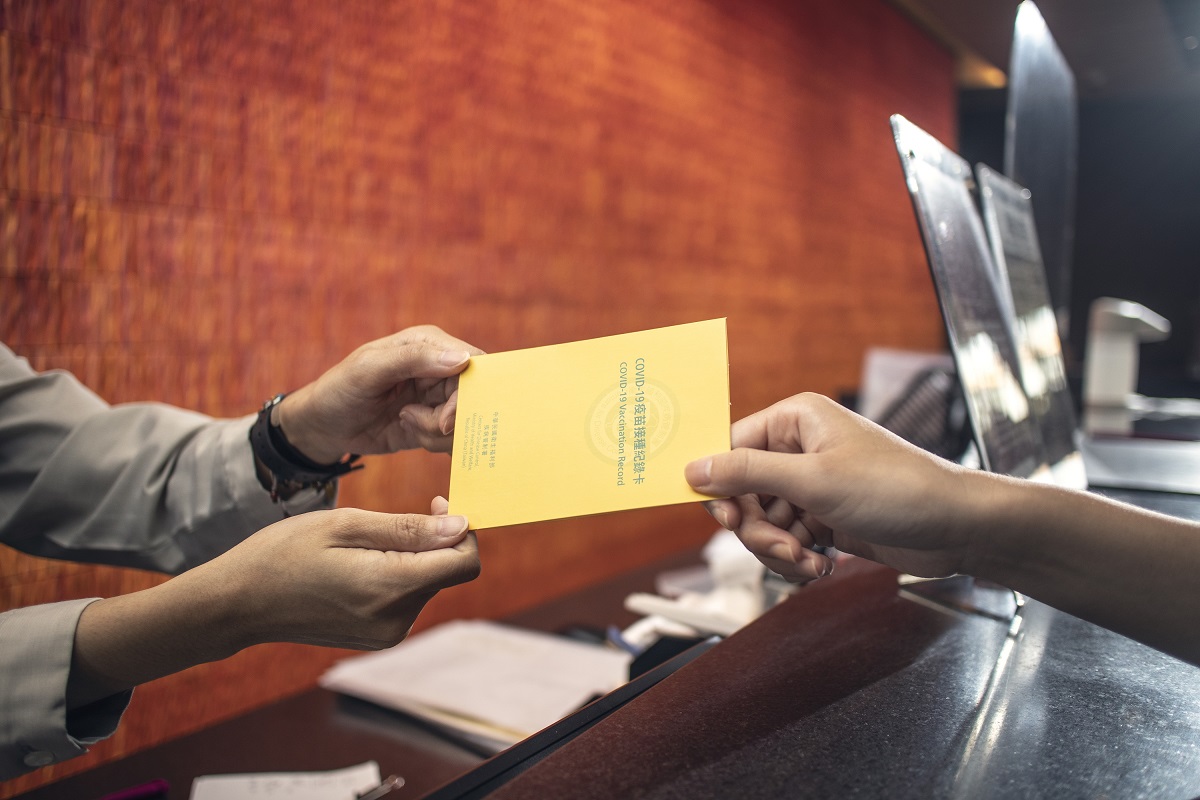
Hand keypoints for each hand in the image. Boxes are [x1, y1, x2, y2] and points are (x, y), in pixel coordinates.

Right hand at [205, 507, 480, 649]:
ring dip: (412, 558)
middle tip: (393, 517)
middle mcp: (397, 618)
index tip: (437, 505)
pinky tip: (359, 566)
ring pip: (427, 584)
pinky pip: (407, 599)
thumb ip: (409, 528)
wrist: (239, 603)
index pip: (464, 562)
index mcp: (392, 587)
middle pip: (447, 572)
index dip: (462, 530)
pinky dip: (397, 576)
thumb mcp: (346, 525)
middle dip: (434, 540)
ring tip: (363, 545)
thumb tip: (463, 527)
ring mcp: (388, 633)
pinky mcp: (378, 638)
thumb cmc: (285, 552)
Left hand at [276, 326, 484, 463]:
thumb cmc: (340, 389)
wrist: (323, 427)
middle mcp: (439, 368)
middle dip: (450, 418)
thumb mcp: (370, 370)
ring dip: (438, 431)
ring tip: (407, 423)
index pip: (473, 363)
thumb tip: (463, 360)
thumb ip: (414, 359)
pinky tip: (410, 432)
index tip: (445, 419)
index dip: (467, 393)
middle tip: (420, 425)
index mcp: (429, 344)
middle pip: (474, 397)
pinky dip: (436, 442)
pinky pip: (453, 437)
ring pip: (465, 420)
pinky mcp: (434, 422)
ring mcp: (438, 396)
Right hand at [684, 393, 976, 582]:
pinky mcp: (824, 517)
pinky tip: (820, 565)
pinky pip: (785, 539)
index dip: (721, 487)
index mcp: (795, 420)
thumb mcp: (812, 481)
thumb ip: (746, 473)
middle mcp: (800, 448)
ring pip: (761, 522)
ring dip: (777, 549)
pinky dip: (795, 558)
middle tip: (782, 548)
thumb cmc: (896, 489)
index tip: (725, 519)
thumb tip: (692, 469)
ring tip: (808, 561)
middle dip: (756, 529)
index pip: (731, 448)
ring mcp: (812, 485)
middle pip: (742, 493)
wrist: (957, 528)